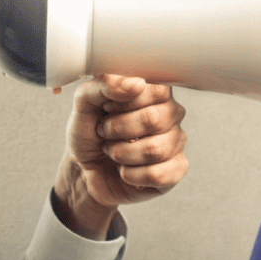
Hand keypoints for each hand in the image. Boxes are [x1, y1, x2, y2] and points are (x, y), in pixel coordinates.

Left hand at [53, 74, 187, 238]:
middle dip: (118, 130)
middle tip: (104, 132)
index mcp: (153, 91)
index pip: (156, 90)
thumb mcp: (84, 104)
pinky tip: (125, 170)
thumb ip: (103, 85)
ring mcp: (176, 141)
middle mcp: (170, 113)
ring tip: (113, 151)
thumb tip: (135, 84)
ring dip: (121, 154)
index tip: (107, 108)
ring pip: (155, 150)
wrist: (85, 170)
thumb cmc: (90, 134)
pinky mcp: (176, 168)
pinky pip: (158, 174)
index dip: (125, 103)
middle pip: (154, 120)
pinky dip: (131, 175)